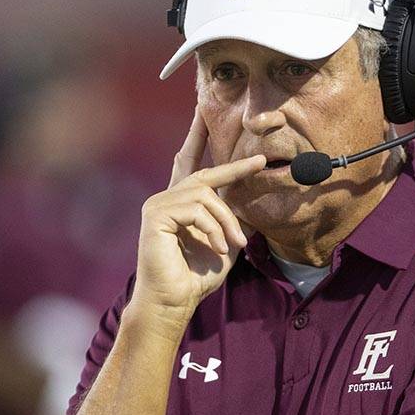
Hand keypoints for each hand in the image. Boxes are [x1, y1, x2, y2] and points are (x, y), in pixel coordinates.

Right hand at [132, 107, 264, 321]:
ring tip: (234, 244)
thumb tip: (251, 197)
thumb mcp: (226, 242)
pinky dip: (212, 228)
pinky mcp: (155, 215)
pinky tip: (217, 248)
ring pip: (205, 195)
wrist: (176, 300)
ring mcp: (158, 204)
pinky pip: (195, 209)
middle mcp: (166, 199)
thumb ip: (234, 218)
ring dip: (227, 220)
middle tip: (259, 161)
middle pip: (202, 172)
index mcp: (181, 203)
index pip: (189, 164)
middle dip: (231, 166)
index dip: (197, 139)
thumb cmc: (197, 276)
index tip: (203, 115)